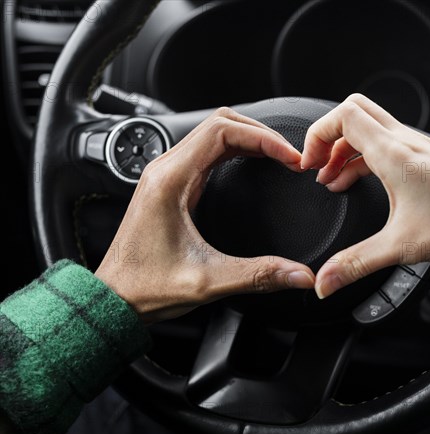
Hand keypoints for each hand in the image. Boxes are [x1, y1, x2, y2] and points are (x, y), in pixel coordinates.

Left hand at [95, 108, 314, 323]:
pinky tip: (252, 165)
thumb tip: (300, 273)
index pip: (222, 131)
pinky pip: (206, 152)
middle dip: (260, 133)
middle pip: (219, 123)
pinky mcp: (171, 186)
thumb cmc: (144, 286)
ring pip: (213, 134)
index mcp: (170, 181)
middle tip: (289, 155)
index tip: (290, 157)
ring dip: (248, 139)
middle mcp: (165, 171)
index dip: (263, 138)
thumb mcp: (208, 281)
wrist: (114, 298)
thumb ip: (259, 275)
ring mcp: (166, 176)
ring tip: (278, 157)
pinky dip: (235, 150)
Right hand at [301, 94, 429, 298]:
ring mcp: (416, 146)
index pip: (342, 116)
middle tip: (317, 164)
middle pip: (354, 112)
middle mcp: (404, 141)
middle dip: (328, 136)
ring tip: (333, 180)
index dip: (316, 135)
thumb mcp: (402, 246)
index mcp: (392, 152)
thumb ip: (357, 263)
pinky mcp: (426, 157)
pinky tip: (361, 182)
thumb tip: (325, 280)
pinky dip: (364, 158)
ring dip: (344, 149)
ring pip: (369, 128)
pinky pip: (384, 144)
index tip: (308, 164)